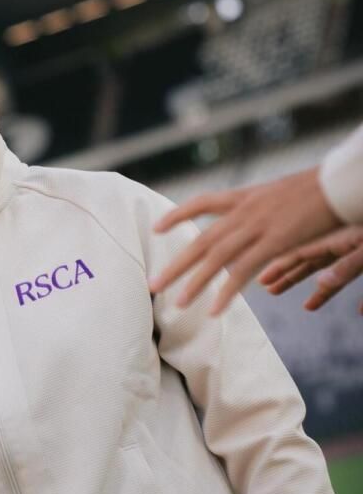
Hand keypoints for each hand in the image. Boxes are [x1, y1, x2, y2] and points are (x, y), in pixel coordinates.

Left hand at [149, 167, 341, 314]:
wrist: (340, 183)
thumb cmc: (318, 189)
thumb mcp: (281, 194)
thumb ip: (261, 208)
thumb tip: (252, 218)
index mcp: (246, 197)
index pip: (202, 202)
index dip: (178, 215)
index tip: (157, 228)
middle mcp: (245, 211)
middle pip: (202, 241)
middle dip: (176, 264)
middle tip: (152, 283)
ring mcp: (258, 226)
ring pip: (217, 258)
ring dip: (194, 283)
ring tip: (176, 303)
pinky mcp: (275, 241)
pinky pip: (244, 271)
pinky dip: (226, 292)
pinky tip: (214, 310)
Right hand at [258, 225, 362, 311]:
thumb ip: (346, 267)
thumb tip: (321, 282)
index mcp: (338, 238)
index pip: (299, 253)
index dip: (279, 267)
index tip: (261, 281)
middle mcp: (343, 244)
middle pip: (308, 262)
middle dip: (288, 276)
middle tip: (269, 290)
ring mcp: (356, 250)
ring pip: (329, 271)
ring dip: (315, 289)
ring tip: (302, 304)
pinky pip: (354, 276)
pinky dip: (343, 291)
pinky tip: (354, 309)